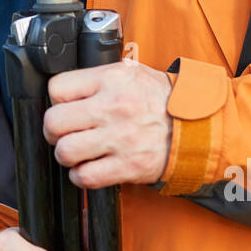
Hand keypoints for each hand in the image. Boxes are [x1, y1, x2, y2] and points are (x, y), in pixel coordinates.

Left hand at [44, 60, 172, 187]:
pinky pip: (85, 177)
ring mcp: (119, 138)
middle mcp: (112, 107)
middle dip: (53, 130)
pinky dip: (80, 176)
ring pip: (65, 151)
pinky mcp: (127, 166)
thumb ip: (98, 79)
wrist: (197, 126)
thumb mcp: (131, 73)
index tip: (65, 106)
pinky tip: (89, 168)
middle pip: (54, 122)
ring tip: (77, 151)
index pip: (57, 88)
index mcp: (111, 80)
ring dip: (66, 155)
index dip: (56, 100)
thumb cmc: (162, 100)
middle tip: (63, 132)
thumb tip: (66, 91)